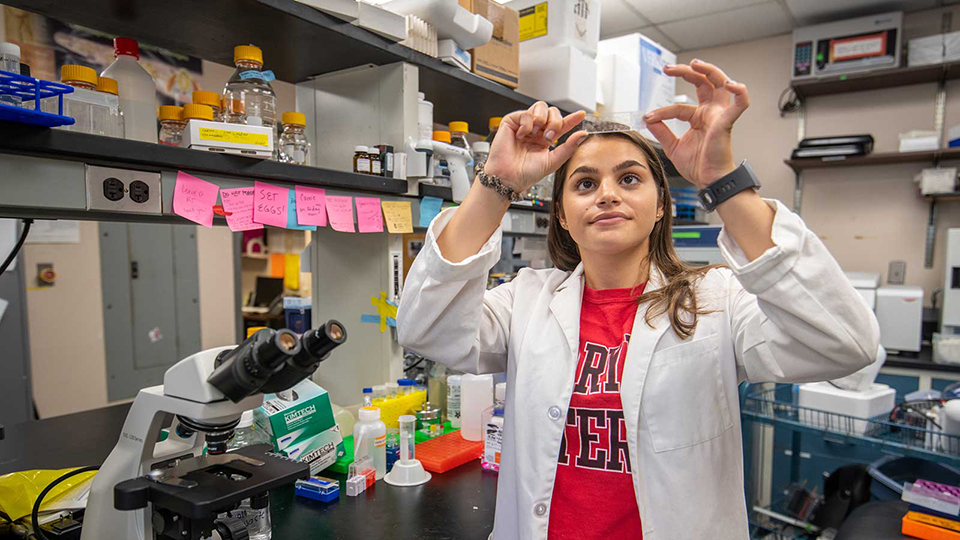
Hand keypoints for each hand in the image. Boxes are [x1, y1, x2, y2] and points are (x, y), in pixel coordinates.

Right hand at [483, 102, 586, 192]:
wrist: (509, 178)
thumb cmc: (526, 173)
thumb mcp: (553, 161)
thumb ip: (569, 147)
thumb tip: (583, 134)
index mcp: (545, 139)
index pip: (561, 125)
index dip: (572, 119)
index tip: (581, 115)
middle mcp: (536, 130)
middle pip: (552, 112)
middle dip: (555, 122)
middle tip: (549, 137)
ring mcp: (524, 125)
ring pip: (540, 106)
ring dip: (542, 119)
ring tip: (536, 134)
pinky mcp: (511, 122)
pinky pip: (525, 113)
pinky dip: (527, 124)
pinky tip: (522, 135)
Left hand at [643, 59, 748, 188]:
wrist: (709, 180)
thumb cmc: (697, 165)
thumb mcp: (673, 147)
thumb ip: (662, 132)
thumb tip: (648, 119)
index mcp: (698, 117)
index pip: (679, 106)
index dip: (663, 111)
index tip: (649, 117)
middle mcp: (710, 112)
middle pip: (702, 82)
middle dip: (686, 72)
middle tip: (668, 69)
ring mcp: (719, 115)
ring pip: (719, 84)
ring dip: (709, 71)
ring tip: (695, 64)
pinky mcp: (727, 122)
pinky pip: (740, 104)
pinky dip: (740, 93)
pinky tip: (732, 85)